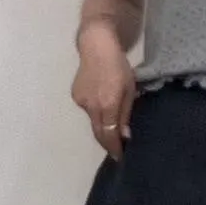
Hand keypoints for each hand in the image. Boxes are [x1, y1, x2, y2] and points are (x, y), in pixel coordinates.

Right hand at [72, 21, 135, 160]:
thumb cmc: (119, 66)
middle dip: (107, 143)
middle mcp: (92, 107)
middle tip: (116, 150)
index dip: (114, 149)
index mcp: (107, 105)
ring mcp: (81, 101)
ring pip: (93, 121)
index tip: (120, 158)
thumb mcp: (130, 90)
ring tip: (112, 124)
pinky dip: (96, 112)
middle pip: (98, 133)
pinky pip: (88, 110)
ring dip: (102, 126)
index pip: (109, 136)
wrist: (96, 45)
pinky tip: (101, 102)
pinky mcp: (75, 96)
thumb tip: (124, 136)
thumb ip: (126, 114)